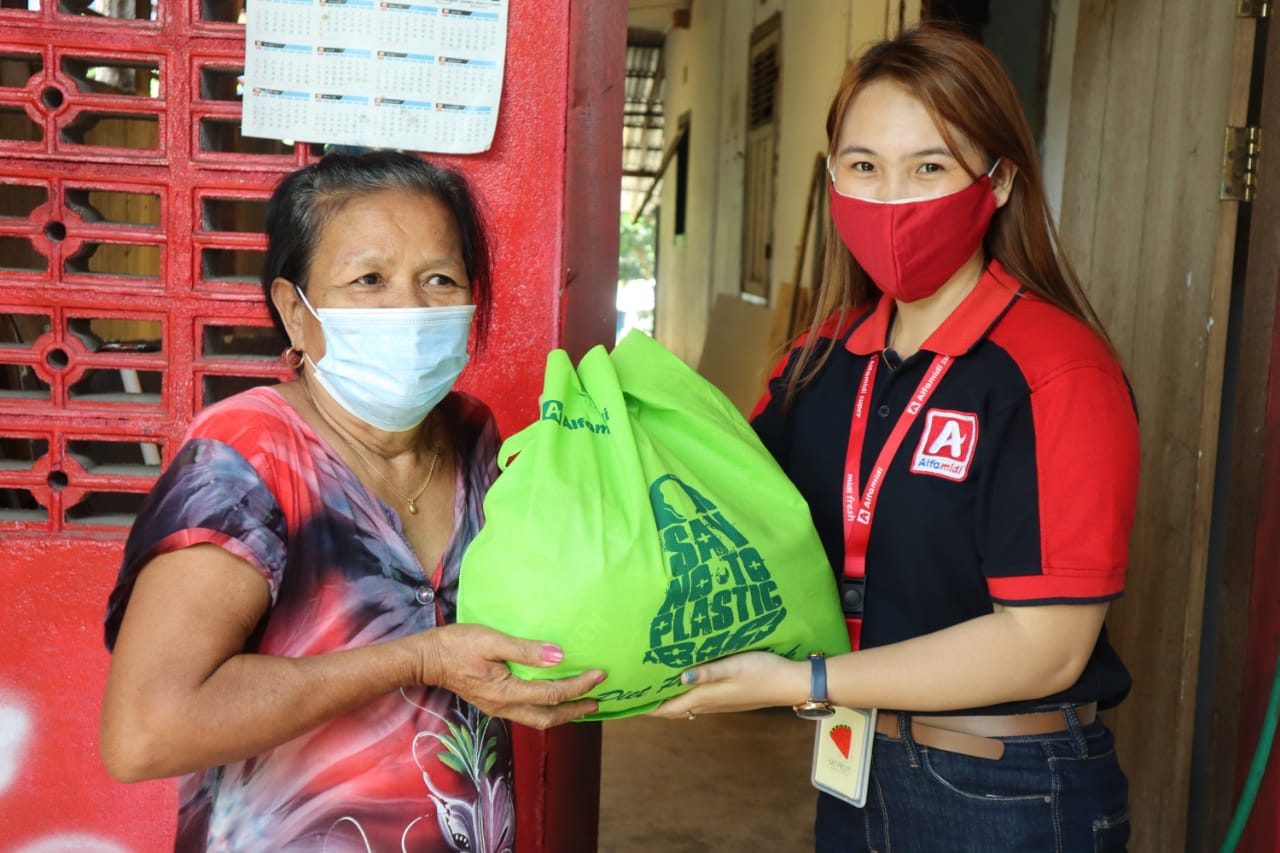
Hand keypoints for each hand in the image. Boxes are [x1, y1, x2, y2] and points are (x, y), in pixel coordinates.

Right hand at [415, 624, 603, 728]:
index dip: (579, 686)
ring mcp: (497, 707)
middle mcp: (504, 706)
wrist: (427, 658)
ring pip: (537, 718)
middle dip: (575, 711)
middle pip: (548, 717)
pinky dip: (546, 707)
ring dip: (562, 712)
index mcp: (506, 692)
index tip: (599, 675)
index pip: (552, 694)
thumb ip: (526, 650)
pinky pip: (527, 711)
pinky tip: (552, 697)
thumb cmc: (456, 645)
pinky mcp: (493, 702)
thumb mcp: (492, 641)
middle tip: (598, 700)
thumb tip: (559, 656)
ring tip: (581, 702)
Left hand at [648, 651, 805, 718]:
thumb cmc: (763, 672)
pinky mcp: (728, 699)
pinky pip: (697, 700)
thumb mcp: (734, 666)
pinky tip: (682, 681)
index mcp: (705, 698)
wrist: (790, 683)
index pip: (667, 708)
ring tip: (651, 684)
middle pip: (672, 708)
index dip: (645, 707)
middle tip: (633, 690)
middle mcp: (708, 704)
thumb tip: (679, 678)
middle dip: (652, 701)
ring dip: (667, 697)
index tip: (626, 702)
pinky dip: (683, 694)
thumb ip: (707, 672)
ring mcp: (719, 703)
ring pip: (685, 704)